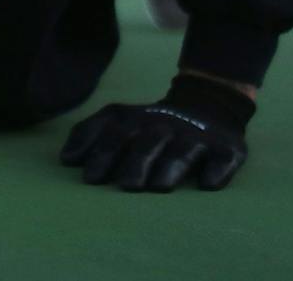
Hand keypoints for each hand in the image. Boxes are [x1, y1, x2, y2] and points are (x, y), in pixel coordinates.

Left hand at [60, 73, 253, 190]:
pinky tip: (209, 183)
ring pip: (182, 151)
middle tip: (125, 186)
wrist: (207, 106)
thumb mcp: (120, 120)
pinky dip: (217, 171)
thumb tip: (66, 159)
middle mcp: (165, 125)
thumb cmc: (151, 125)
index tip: (88, 177)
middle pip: (147, 143)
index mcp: (136, 119)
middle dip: (135, 163)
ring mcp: (196, 136)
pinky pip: (223, 159)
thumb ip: (90, 134)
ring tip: (159, 186)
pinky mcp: (226, 148)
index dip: (102, 152)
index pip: (115, 133)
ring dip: (170, 167)